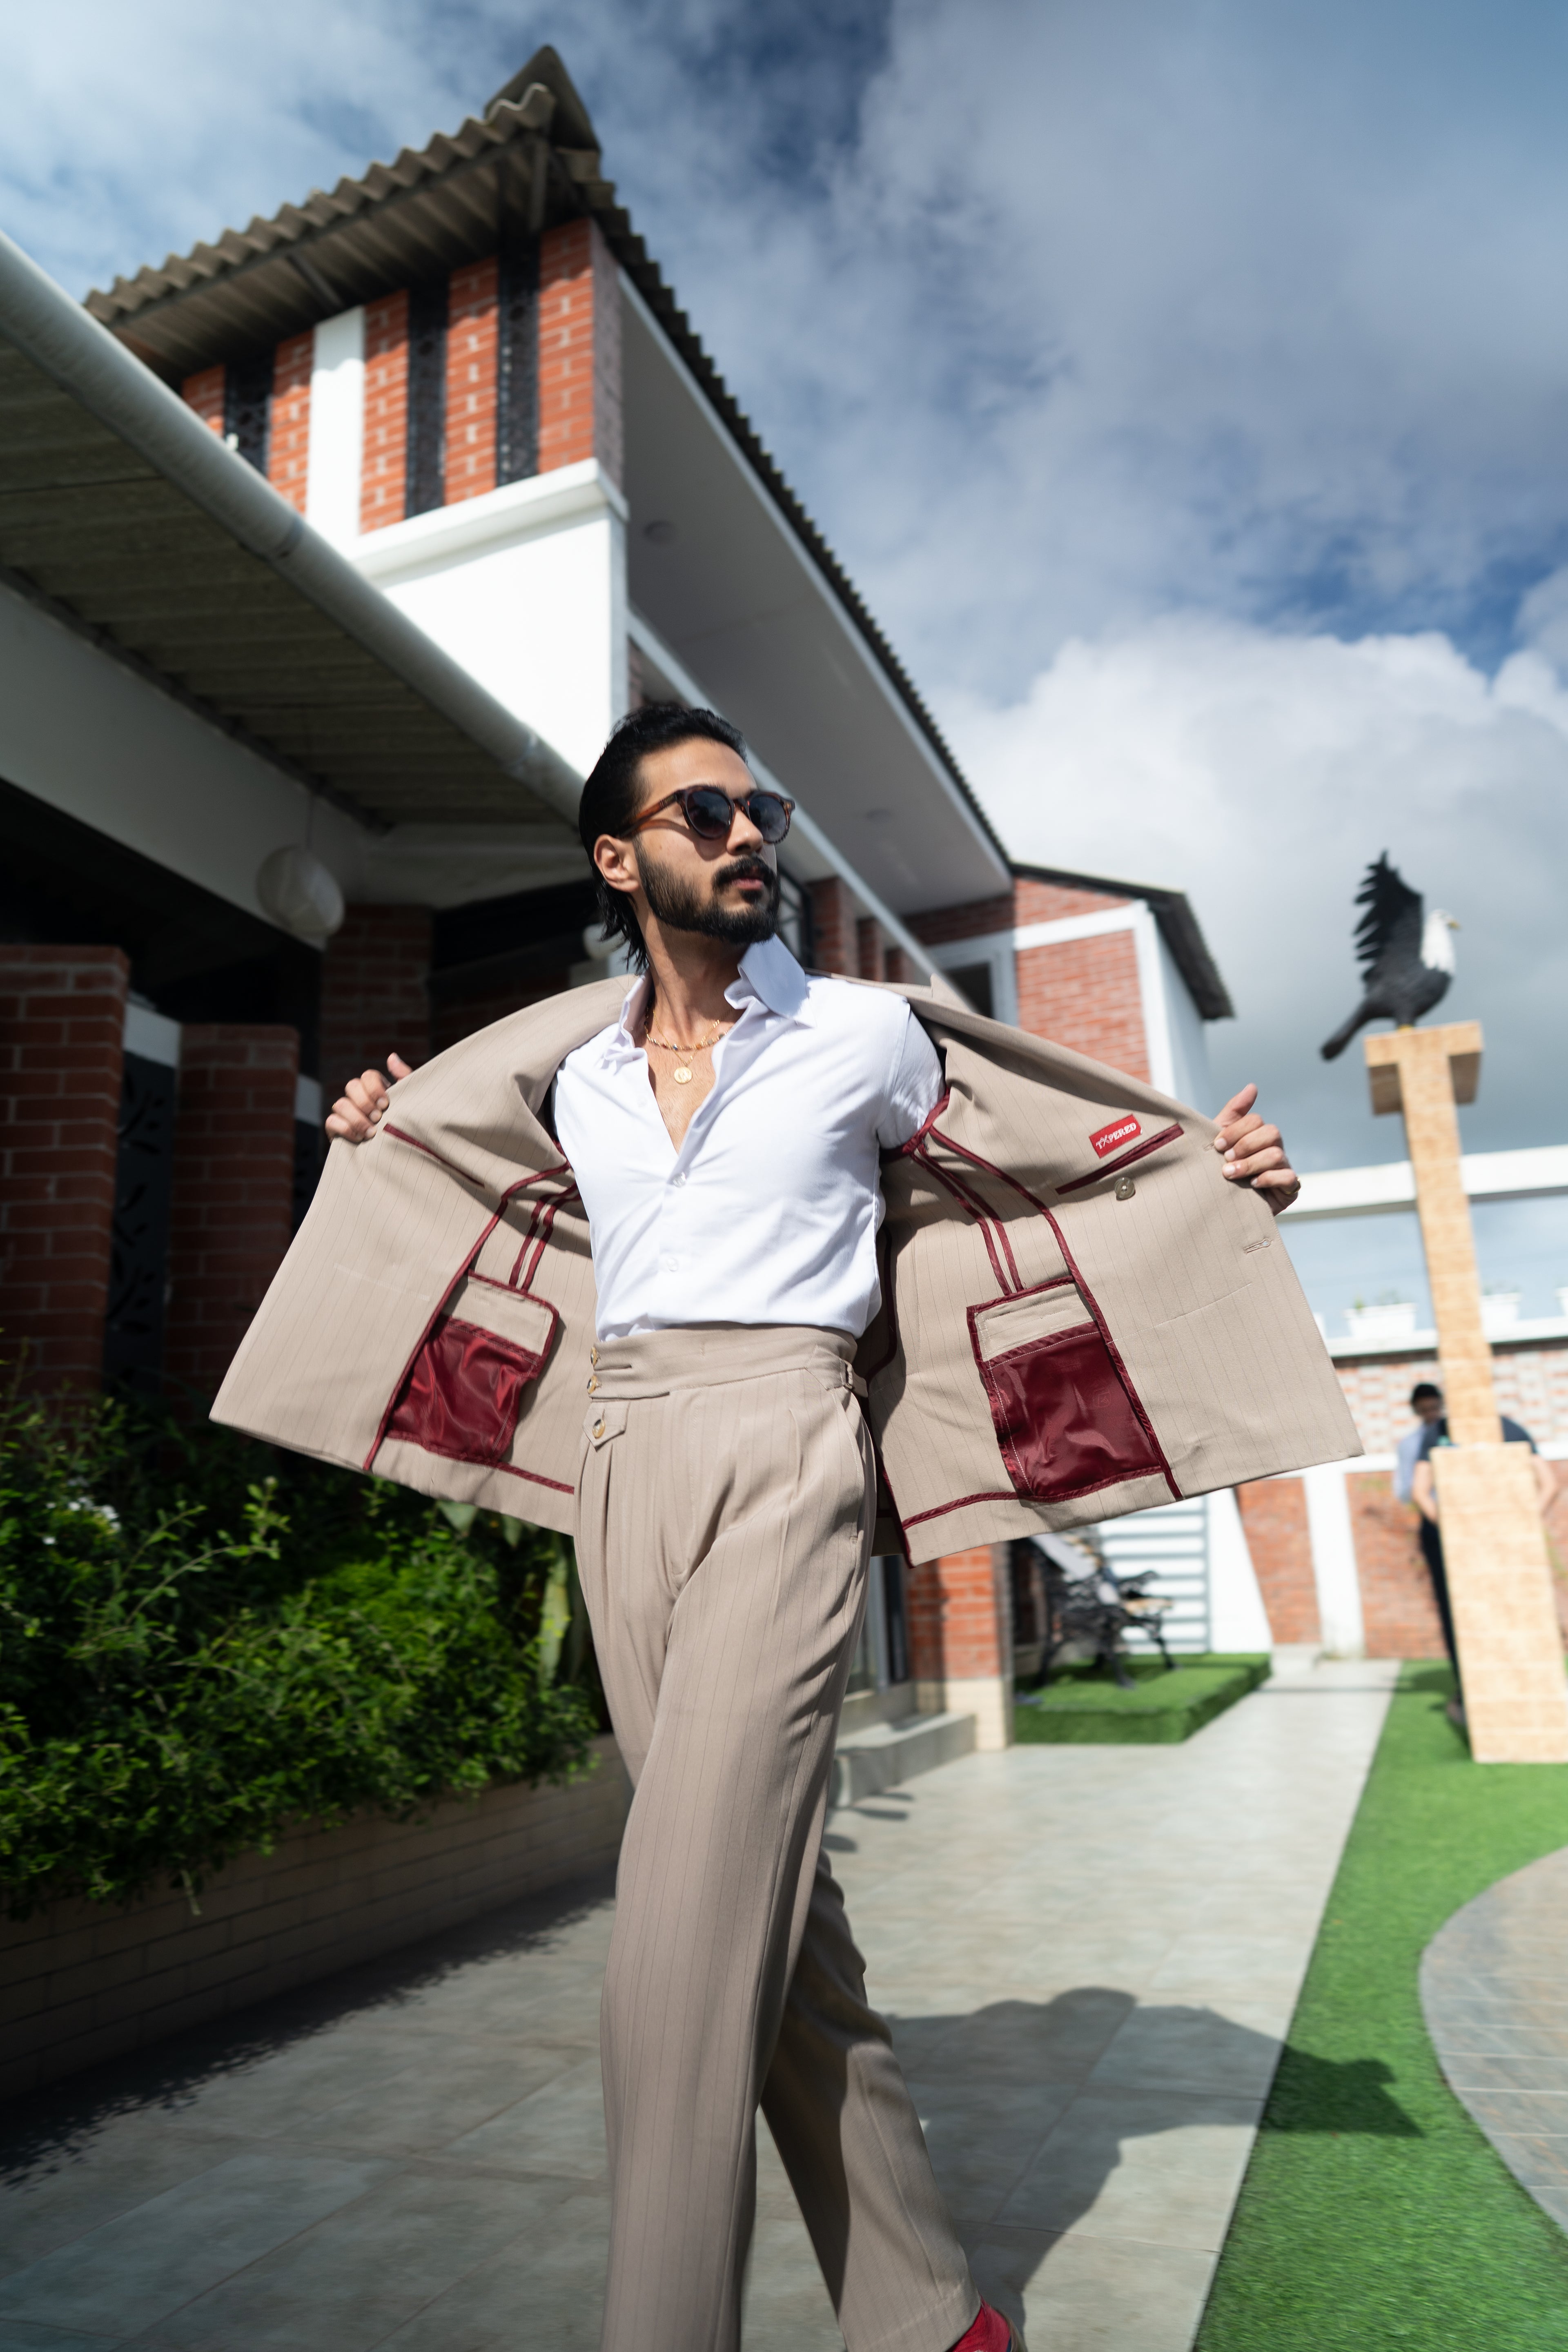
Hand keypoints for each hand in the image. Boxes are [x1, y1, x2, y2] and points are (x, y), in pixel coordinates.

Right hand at [326, 1051, 413, 1141]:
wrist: (398, 1154)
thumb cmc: (405, 1125)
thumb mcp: (409, 1101)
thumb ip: (404, 1078)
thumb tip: (391, 1057)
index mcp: (375, 1089)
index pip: (368, 1076)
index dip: (374, 1088)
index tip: (386, 1104)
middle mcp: (358, 1098)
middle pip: (351, 1086)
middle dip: (365, 1102)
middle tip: (378, 1118)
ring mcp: (345, 1112)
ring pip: (340, 1104)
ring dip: (357, 1118)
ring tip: (372, 1133)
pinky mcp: (336, 1129)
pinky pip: (331, 1121)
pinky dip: (346, 1129)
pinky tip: (360, 1139)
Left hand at [1213, 1083, 1299, 1215]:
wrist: (1218, 1207)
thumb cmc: (1218, 1171)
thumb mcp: (1220, 1141)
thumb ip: (1233, 1113)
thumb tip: (1252, 1086)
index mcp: (1257, 1135)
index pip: (1256, 1121)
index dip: (1236, 1130)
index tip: (1216, 1145)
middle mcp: (1273, 1148)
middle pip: (1272, 1133)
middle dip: (1245, 1145)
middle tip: (1225, 1159)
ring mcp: (1283, 1167)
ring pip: (1277, 1154)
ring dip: (1250, 1163)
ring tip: (1230, 1174)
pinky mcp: (1289, 1188)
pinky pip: (1289, 1177)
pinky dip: (1269, 1178)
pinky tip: (1253, 1184)